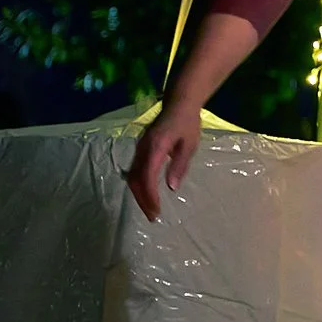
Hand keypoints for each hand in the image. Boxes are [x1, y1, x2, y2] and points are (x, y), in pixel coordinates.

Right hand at [125, 102, 201, 220]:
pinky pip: (134, 171)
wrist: (178, 105)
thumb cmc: (187, 124)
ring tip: (150, 209)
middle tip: (153, 216)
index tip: (156, 210)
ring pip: (132, 176)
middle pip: (135, 179)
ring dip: (139, 194)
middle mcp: (142, 149)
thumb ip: (180, 165)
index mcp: (155, 146)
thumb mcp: (189, 145)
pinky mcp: (139, 150)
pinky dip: (138, 186)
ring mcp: (139, 149)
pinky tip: (146, 195)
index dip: (149, 195)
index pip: (147, 176)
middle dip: (142, 199)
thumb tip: (171, 187)